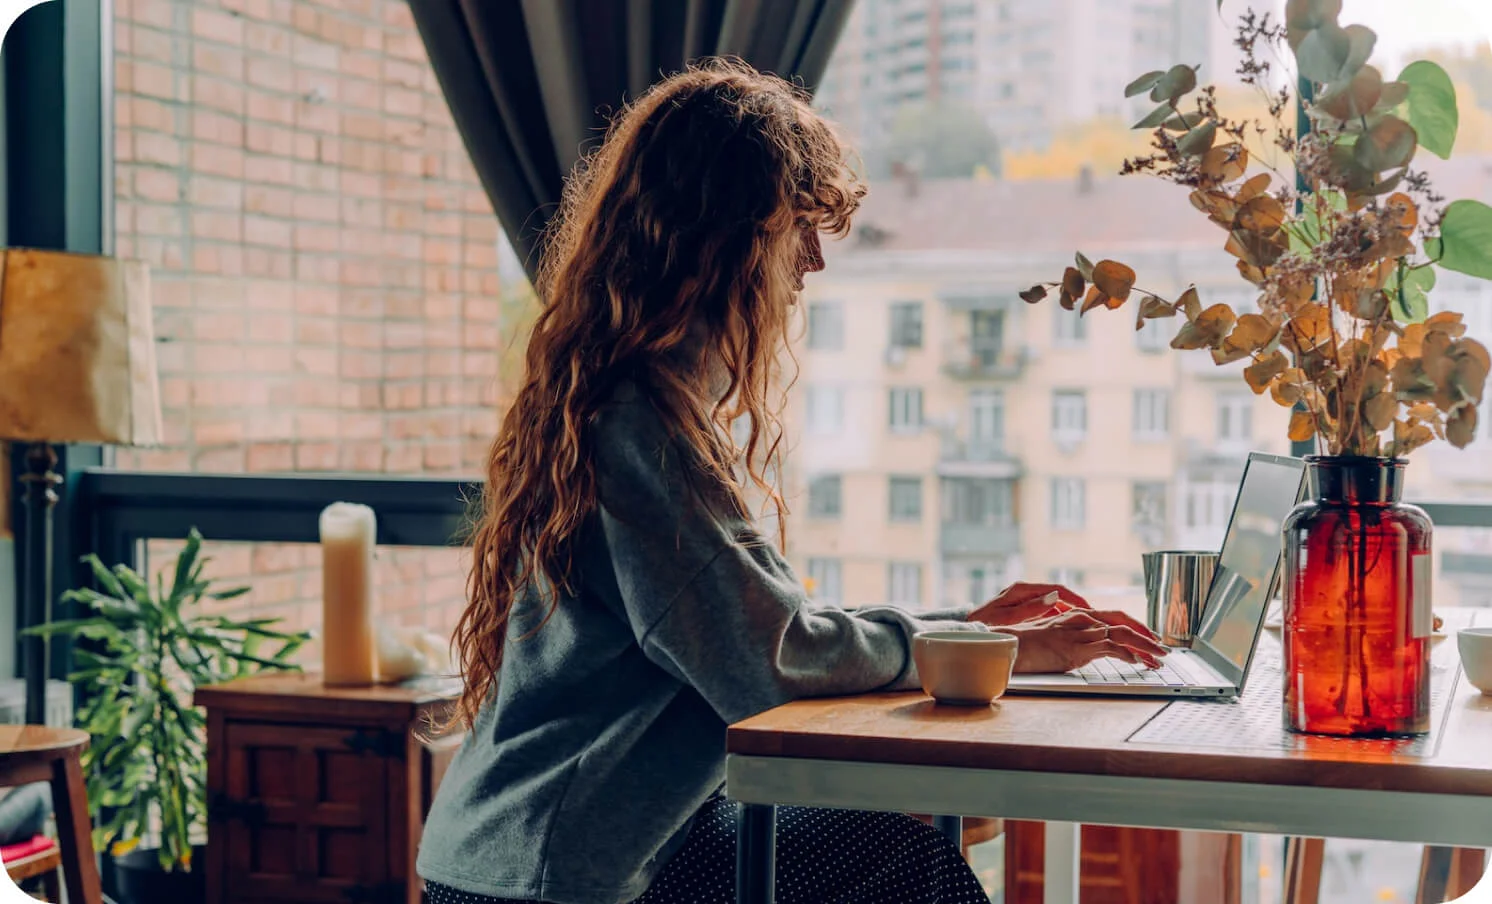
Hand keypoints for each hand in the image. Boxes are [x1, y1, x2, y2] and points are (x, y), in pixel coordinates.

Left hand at [968, 582, 1089, 627]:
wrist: (969, 629)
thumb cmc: (985, 624)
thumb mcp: (1008, 617)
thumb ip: (1031, 608)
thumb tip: (1054, 597)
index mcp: (1022, 589)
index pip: (1058, 590)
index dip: (1077, 599)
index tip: (1091, 610)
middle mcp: (1026, 591)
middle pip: (1060, 595)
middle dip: (1079, 606)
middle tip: (1096, 619)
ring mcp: (1026, 600)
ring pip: (1056, 604)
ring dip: (1072, 613)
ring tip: (1088, 625)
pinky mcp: (1026, 609)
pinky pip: (1049, 612)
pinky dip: (1061, 619)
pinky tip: (1070, 630)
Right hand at [1005, 610, 1167, 673]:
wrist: (1007, 645)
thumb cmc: (1024, 643)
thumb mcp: (1053, 638)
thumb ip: (1073, 640)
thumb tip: (1088, 650)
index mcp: (1076, 615)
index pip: (1113, 618)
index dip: (1134, 627)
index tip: (1148, 638)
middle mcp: (1081, 619)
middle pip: (1122, 622)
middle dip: (1146, 636)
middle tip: (1161, 649)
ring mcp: (1080, 632)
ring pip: (1122, 635)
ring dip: (1144, 648)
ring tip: (1158, 659)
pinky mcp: (1077, 647)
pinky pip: (1110, 648)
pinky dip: (1127, 654)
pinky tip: (1137, 662)